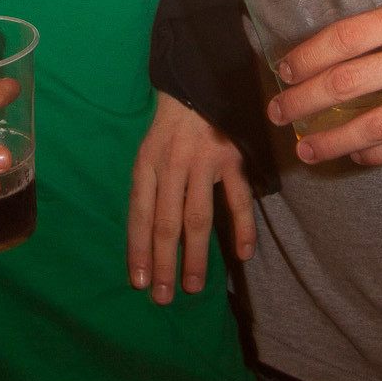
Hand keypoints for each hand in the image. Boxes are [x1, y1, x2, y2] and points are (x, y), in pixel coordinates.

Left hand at [127, 92, 255, 304]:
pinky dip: (242, 227)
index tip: (138, 283)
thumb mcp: (148, 152)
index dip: (138, 250)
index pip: (139, 215)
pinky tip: (243, 254)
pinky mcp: (231, 158)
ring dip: (196, 255)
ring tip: (195, 286)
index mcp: (147, 164)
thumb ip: (148, 189)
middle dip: (164, 263)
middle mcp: (172, 165)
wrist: (199, 83)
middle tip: (164, 297)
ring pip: (198, 217)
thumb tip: (145, 239)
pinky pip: (238, 198)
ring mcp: (203, 162)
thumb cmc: (169, 127)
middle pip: (166, 222)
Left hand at [268, 0, 381, 165]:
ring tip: (306, 149)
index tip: (284, 68)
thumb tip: (347, 49)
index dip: (307, 56)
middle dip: (304, 101)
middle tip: (279, 112)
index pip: (344, 38)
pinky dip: (376, 154)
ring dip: (332, 140)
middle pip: (346, 83)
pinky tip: (357, 156)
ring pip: (372, 125)